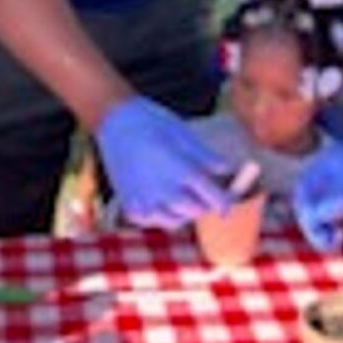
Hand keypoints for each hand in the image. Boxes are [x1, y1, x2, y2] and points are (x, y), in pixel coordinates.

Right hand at [95, 97, 228, 228]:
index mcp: (181, 170)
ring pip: (175, 221)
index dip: (224, 202)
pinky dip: (161, 214)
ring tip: (182, 195)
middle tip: (204, 195)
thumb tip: (227, 170)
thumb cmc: (152, 122)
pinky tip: (160, 199)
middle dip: (205, 205)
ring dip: (184, 212)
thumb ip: (206, 157)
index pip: (212, 197)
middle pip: (196, 211)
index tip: (228, 202)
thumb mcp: (184, 135)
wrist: (114, 121)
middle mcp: (163, 190)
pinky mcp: (129, 206)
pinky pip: (153, 220)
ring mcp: (144, 200)